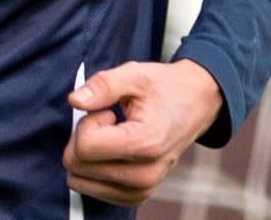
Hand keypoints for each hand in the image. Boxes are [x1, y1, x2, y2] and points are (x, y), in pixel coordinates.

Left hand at [63, 59, 223, 206]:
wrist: (196, 105)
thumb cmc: (165, 88)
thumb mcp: (135, 75)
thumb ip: (103, 85)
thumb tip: (74, 100)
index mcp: (145, 144)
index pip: (85, 147)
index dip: (88, 123)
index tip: (108, 113)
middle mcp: (145, 175)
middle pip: (78, 166)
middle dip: (84, 138)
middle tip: (109, 123)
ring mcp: (142, 189)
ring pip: (80, 180)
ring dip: (88, 155)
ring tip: (114, 136)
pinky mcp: (136, 196)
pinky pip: (92, 190)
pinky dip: (95, 169)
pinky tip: (116, 151)